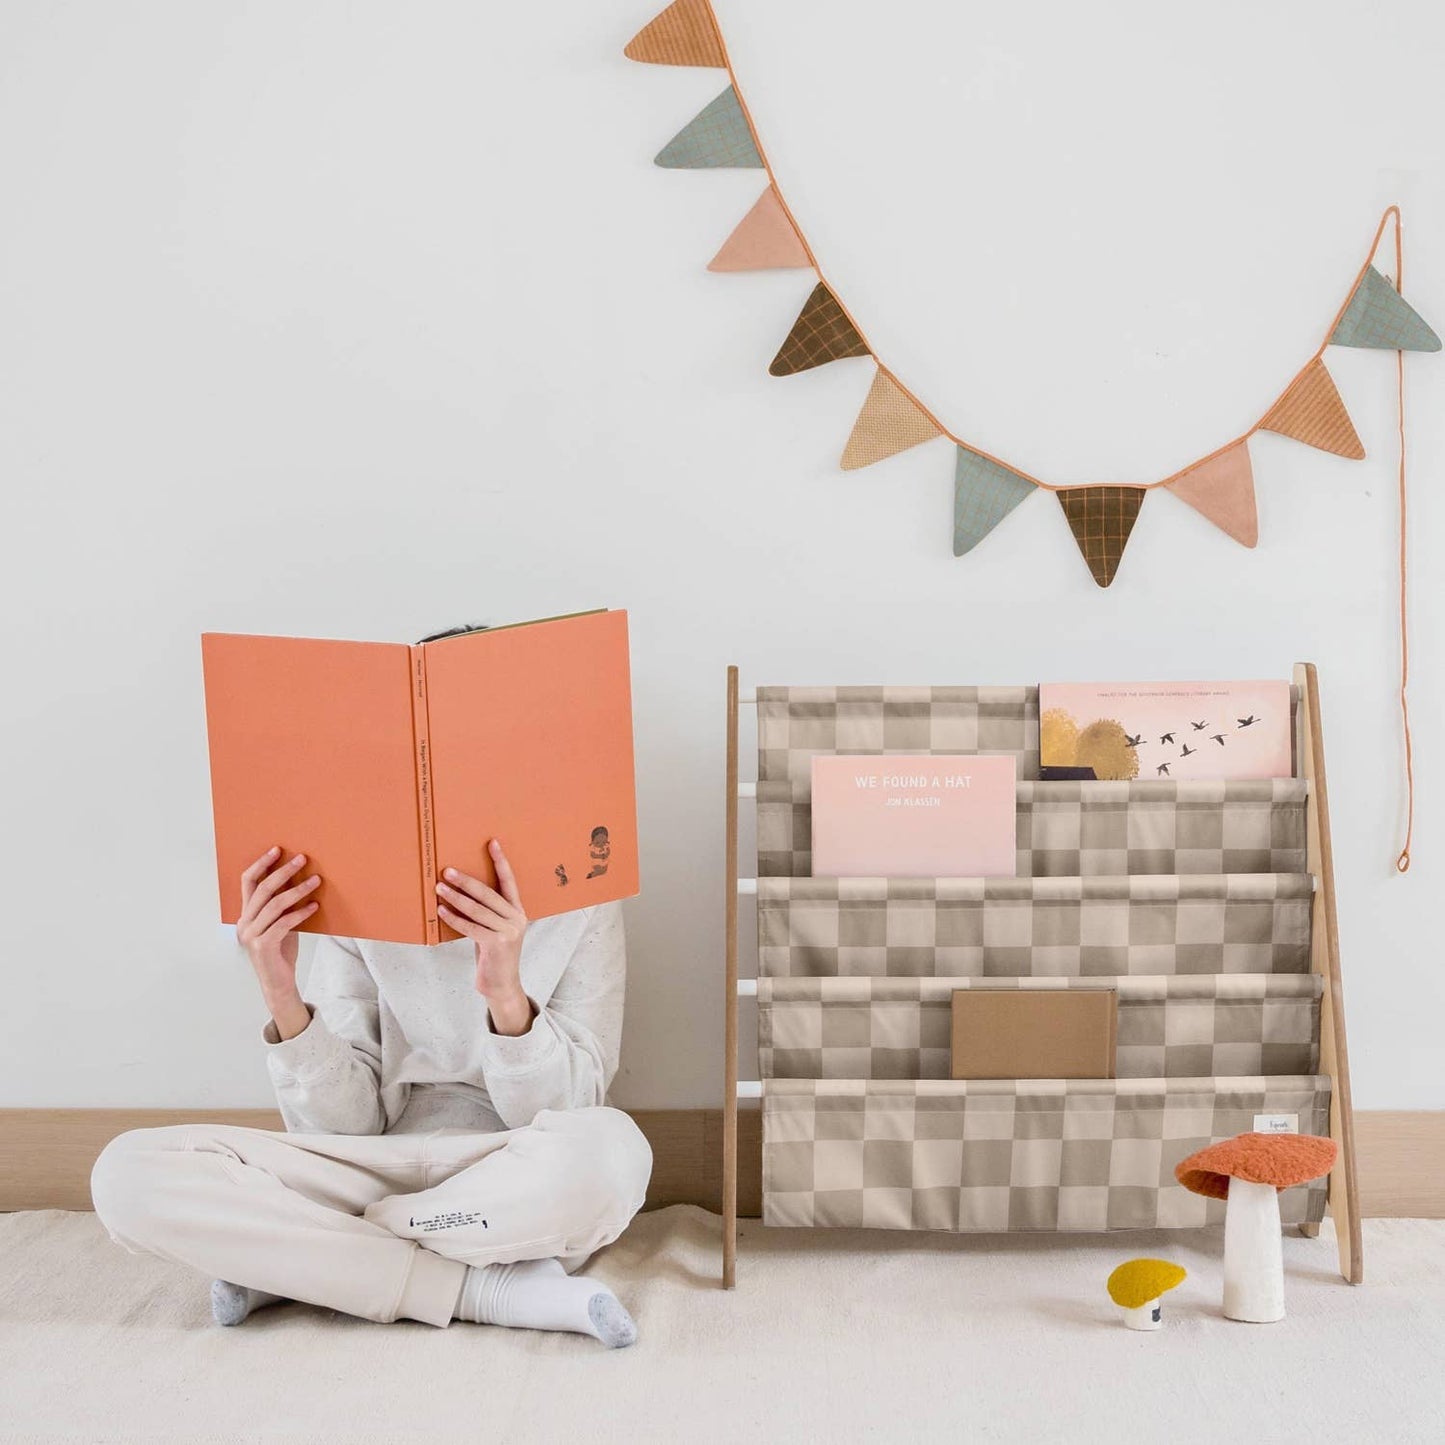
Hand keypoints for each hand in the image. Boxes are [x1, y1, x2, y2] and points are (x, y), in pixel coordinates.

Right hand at [237, 846, 319, 1040]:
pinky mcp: (263, 946)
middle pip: (262, 889)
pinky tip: (314, 906)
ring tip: (316, 880)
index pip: (248, 882)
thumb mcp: (281, 923)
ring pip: (275, 905)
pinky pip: (283, 923)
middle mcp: (244, 923)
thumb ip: (282, 905)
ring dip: (298, 890)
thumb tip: (299, 878)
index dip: (261, 864)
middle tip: (302, 859)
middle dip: (283, 871)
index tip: (277, 849)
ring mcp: (251, 935)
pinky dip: (300, 913)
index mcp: (246, 914)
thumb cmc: (281, 951)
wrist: (278, 983)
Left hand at [436, 839, 531, 1035]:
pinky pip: (471, 926)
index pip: (509, 881)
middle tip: (448, 870)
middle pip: (488, 893)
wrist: (502, 985)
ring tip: (439, 888)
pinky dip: (454, 917)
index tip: (491, 842)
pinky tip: (442, 910)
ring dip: (455, 897)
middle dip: (466, 880)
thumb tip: (462, 891)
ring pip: (477, 909)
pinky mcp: (497, 944)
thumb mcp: (494, 929)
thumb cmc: (493, 954)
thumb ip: (486, 912)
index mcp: (517, 911)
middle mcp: (516, 918)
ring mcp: (508, 931)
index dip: (500, 861)